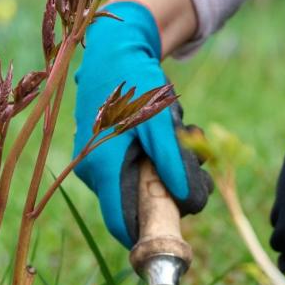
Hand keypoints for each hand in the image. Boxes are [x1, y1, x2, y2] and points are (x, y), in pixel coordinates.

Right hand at [72, 0, 210, 246]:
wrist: (112, 47)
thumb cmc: (135, 82)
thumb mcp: (160, 121)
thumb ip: (172, 161)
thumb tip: (186, 200)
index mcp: (102, 168)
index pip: (120, 223)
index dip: (146, 236)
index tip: (173, 235)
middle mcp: (92, 170)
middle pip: (131, 205)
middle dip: (164, 195)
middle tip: (192, 171)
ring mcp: (93, 161)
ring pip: (132, 186)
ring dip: (159, 173)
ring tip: (179, 139)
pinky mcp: (99, 151)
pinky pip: (127, 170)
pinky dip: (149, 160)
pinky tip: (161, 134)